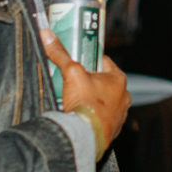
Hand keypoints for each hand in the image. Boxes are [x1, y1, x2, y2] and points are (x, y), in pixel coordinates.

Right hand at [42, 30, 130, 151]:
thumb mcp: (70, 73)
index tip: (79, 62)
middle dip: (90, 82)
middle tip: (74, 82)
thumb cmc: (84, 103)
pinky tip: (81, 116)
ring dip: (93, 100)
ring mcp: (120, 114)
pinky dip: (94, 115)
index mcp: (119, 79)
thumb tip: (47, 35)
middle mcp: (124, 96)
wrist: (85, 136)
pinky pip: (103, 117)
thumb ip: (60, 54)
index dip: (89, 60)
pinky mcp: (114, 129)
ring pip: (104, 101)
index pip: (104, 61)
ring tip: (76, 100)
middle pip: (104, 82)